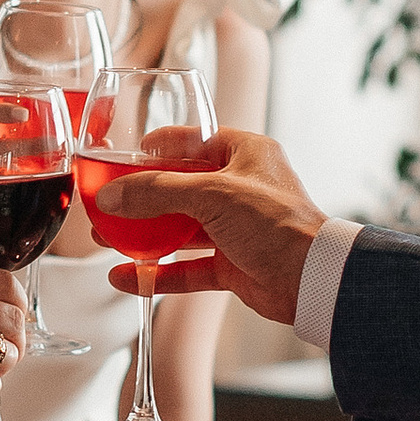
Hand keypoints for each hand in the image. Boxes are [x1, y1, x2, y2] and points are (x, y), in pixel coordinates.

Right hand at [98, 129, 325, 321]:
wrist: (312, 279)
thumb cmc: (280, 224)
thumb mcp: (211, 195)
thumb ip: (157, 192)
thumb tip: (113, 195)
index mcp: (245, 154)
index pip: (195, 140)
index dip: (159, 147)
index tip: (128, 153)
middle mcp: (241, 189)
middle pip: (179, 188)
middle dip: (140, 197)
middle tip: (109, 201)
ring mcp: (236, 228)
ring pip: (180, 229)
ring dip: (144, 235)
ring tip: (107, 236)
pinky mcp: (232, 264)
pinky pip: (186, 267)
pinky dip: (157, 273)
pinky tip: (127, 276)